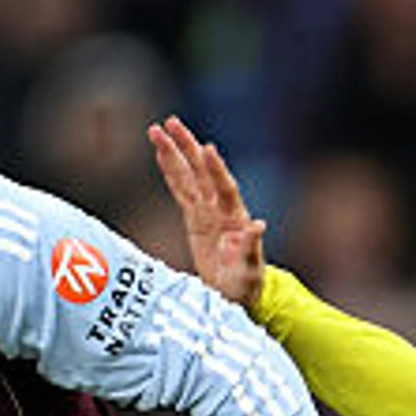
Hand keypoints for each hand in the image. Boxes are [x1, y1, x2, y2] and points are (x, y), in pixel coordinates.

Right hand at [146, 116, 265, 306]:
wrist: (235, 293)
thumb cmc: (245, 284)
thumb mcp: (247, 271)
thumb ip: (249, 249)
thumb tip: (258, 226)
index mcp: (235, 219)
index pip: (225, 188)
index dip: (217, 170)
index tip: (207, 148)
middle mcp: (220, 208)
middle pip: (202, 172)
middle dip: (187, 147)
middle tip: (172, 123)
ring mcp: (206, 210)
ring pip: (188, 175)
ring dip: (174, 152)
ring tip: (157, 130)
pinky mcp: (194, 216)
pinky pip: (179, 189)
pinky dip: (169, 171)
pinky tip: (159, 153)